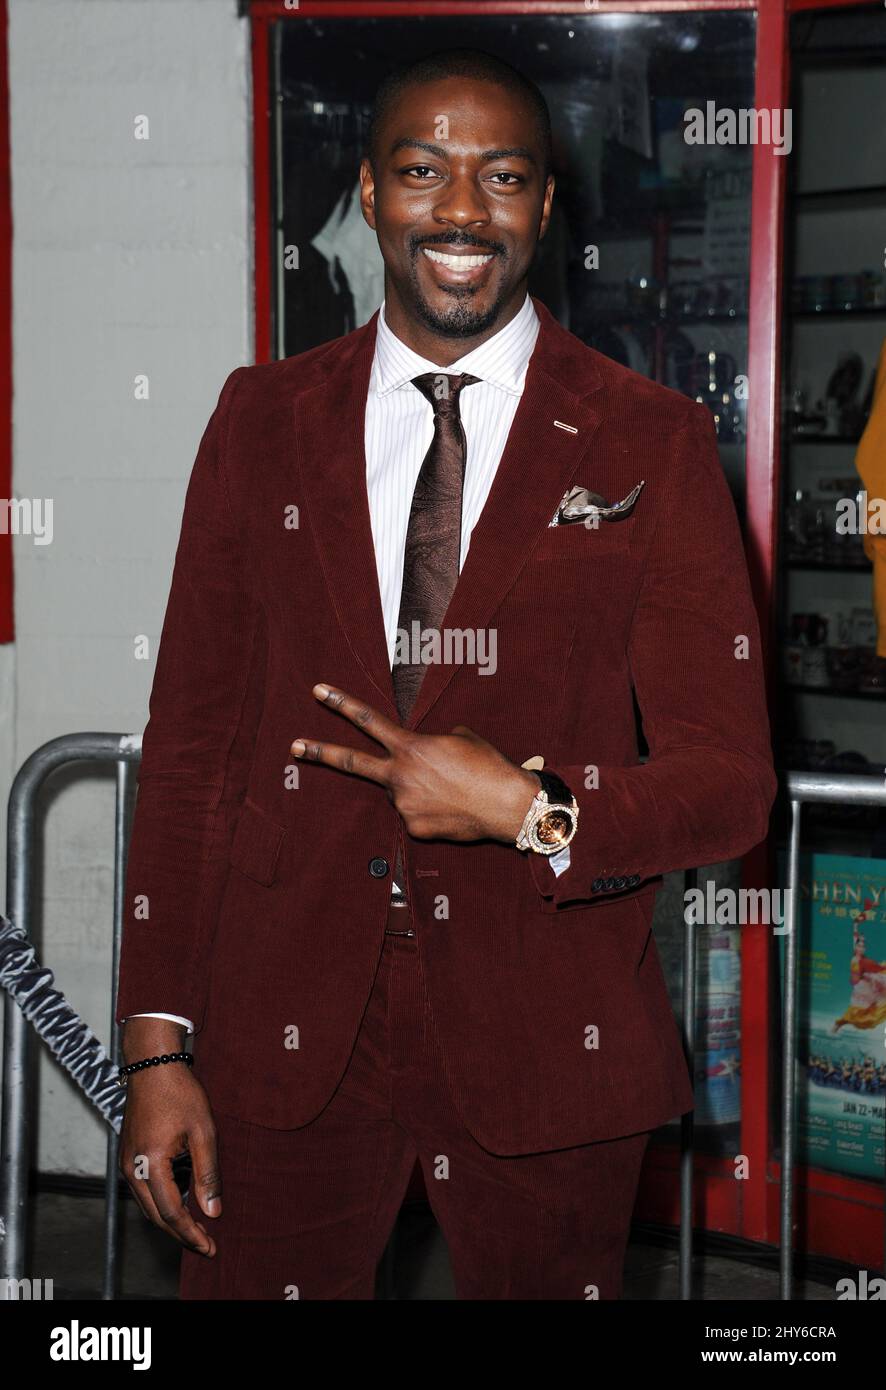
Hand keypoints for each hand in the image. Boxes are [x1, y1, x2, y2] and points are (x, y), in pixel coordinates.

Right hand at [119, 1025, 219, 1255]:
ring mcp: (127, 1162)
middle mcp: (132, 1167)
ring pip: (148, 1205)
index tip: (210, 1248)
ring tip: (199, 1228)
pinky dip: (163, 1201)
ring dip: (172, 1219)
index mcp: (151, 1162)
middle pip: (156, 1216)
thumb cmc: (181, 1093)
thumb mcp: (203, 1132)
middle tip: (207, 1246)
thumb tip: (213, 1211)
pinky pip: (144, 1189)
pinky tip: (183, 1201)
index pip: (171, 1213)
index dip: (191, 1234)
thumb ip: (207, 1174)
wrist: (154, 1065)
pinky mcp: (128, 1155)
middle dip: (182, 1234)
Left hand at [291, 683, 539, 842]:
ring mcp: (404, 804)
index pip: (367, 720)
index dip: (341, 704)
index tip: (318, 692)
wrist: (508, 806)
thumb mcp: (461, 739)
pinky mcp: (413, 828)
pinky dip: (431, 810)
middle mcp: (400, 776)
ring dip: (419, 789)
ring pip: (401, 792)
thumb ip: (432, 742)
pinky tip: (453, 808)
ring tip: (451, 790)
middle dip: (319, 752)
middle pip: (352, 762)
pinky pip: (416, 814)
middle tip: (294, 746)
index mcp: (411, 747)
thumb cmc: (488, 766)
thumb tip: (425, 756)